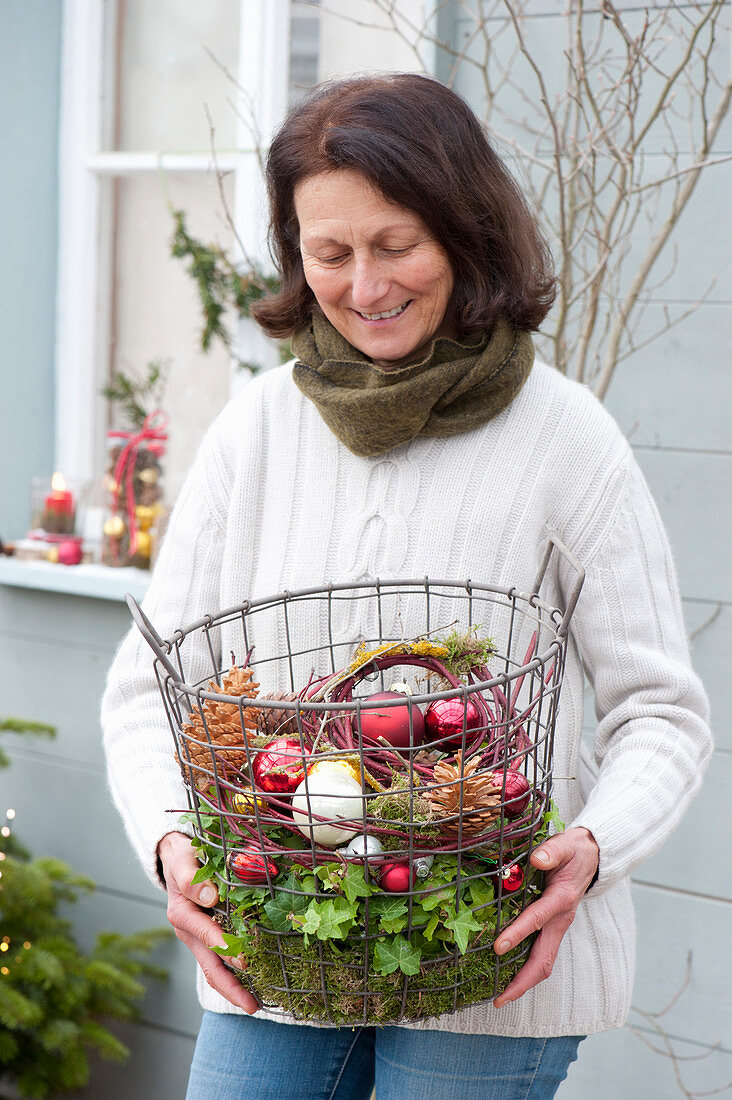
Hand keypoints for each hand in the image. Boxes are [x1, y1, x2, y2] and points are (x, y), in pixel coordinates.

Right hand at [158, 831, 258, 1013]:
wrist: (176, 857)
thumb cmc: (183, 857)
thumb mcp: (183, 861)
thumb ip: (192, 879)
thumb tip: (211, 896)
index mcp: (182, 914)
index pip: (207, 935)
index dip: (226, 948)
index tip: (246, 962)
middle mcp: (188, 931)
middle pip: (210, 965)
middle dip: (231, 988)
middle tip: (253, 1007)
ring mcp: (197, 938)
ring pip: (215, 969)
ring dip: (234, 988)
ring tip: (255, 1006)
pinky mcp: (206, 938)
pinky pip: (219, 961)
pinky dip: (234, 975)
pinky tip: (253, 984)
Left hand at [492, 826, 598, 1007]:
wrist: (592, 857)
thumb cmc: (574, 851)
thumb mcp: (565, 844)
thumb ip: (551, 851)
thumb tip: (536, 858)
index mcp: (561, 898)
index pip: (538, 919)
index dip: (518, 934)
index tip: (498, 947)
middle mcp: (561, 919)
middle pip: (544, 959)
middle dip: (522, 981)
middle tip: (499, 998)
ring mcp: (558, 927)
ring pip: (544, 962)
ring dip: (524, 981)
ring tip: (501, 997)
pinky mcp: (554, 928)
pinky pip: (541, 954)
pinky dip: (526, 969)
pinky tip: (508, 975)